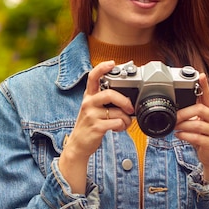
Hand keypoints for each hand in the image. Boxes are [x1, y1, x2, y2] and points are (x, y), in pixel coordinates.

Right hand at [59, 61, 133, 192]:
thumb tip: (126, 97)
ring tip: (124, 123)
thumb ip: (104, 100)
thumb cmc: (89, 124)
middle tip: (130, 108)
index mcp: (89, 96)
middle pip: (109, 94)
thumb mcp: (92, 108)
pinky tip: (117, 128)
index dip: (102, 68)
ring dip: (126, 119)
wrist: (78, 145)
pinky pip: (117, 123)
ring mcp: (91, 115)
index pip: (92, 77)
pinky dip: (122, 126)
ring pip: (117, 112)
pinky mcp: (96, 127)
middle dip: (124, 101)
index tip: (112, 63)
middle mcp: (88, 103)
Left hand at [174, 73, 208, 181]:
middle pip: (200, 109)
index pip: (208, 96)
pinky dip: (184, 136)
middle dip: (184, 112)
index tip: (201, 76)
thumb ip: (192, 112)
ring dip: (183, 125)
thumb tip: (176, 104)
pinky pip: (197, 137)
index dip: (205, 86)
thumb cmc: (204, 136)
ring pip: (197, 124)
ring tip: (175, 127)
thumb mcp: (199, 122)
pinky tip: (179, 135)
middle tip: (174, 116)